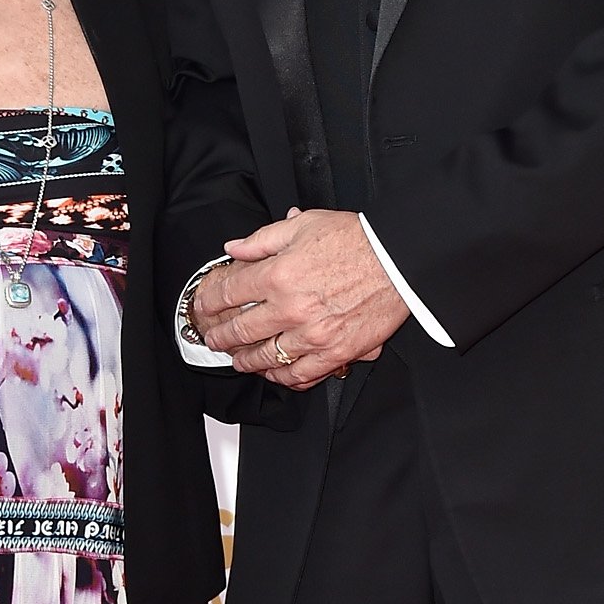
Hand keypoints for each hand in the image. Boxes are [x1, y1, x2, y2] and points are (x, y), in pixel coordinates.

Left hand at [191, 208, 405, 390]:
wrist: (399, 260)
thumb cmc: (357, 241)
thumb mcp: (304, 226)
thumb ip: (263, 240)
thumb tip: (234, 248)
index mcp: (279, 275)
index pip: (228, 293)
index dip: (208, 301)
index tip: (204, 305)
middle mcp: (290, 309)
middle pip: (240, 331)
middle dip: (218, 336)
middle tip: (211, 338)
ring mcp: (312, 335)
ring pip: (265, 357)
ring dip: (245, 360)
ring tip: (237, 359)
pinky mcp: (335, 353)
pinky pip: (300, 375)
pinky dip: (282, 377)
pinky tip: (273, 373)